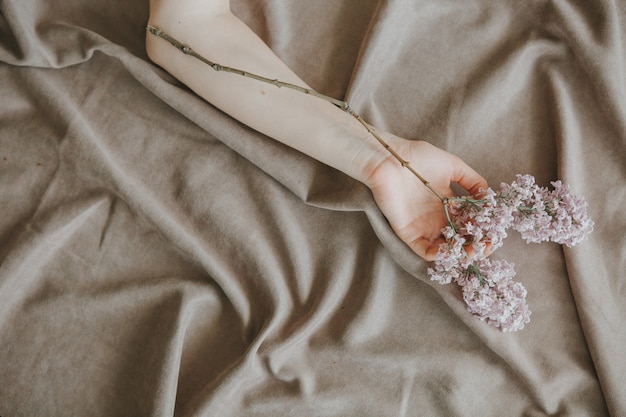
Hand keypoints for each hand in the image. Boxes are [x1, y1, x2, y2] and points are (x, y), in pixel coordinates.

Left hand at [364, 133, 487, 260]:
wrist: (391, 159)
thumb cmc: (419, 158)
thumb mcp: (453, 166)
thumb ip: (473, 181)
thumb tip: (489, 197)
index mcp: (448, 204)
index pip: (469, 223)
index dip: (483, 229)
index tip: (495, 231)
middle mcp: (437, 218)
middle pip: (460, 239)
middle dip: (476, 245)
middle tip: (488, 244)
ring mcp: (423, 227)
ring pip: (444, 249)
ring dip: (460, 253)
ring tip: (474, 250)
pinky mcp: (408, 232)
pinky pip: (424, 250)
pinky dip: (438, 255)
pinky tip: (452, 250)